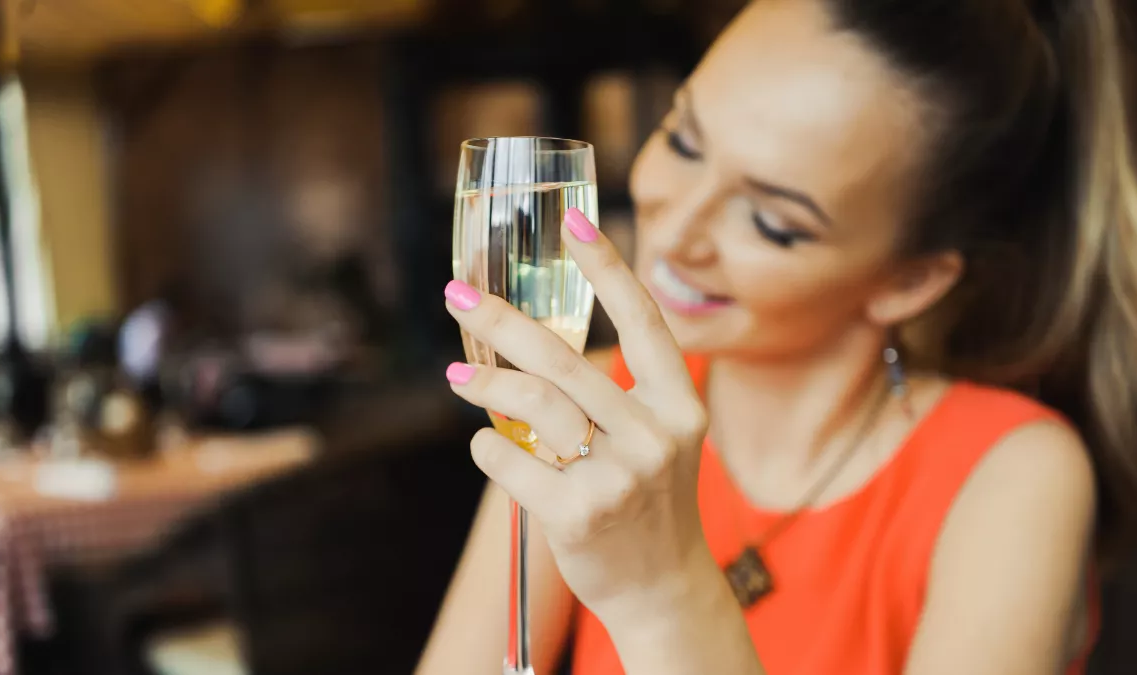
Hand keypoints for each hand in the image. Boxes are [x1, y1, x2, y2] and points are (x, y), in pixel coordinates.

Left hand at [443, 208, 712, 621]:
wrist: (663, 587)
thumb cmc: (649, 500)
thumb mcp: (657, 440)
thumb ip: (615, 395)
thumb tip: (532, 343)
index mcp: (679, 406)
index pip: (645, 321)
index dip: (608, 267)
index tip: (573, 220)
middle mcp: (655, 435)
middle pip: (564, 359)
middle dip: (502, 320)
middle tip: (458, 296)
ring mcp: (618, 477)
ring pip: (532, 404)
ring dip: (484, 383)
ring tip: (457, 376)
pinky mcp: (577, 515)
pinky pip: (510, 461)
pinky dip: (488, 447)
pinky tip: (488, 446)